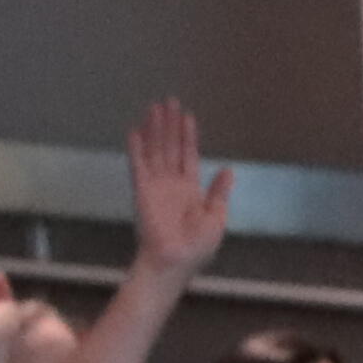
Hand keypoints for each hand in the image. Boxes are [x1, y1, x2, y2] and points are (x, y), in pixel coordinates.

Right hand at [126, 95, 233, 276]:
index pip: (188, 156)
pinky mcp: (143, 191)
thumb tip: (227, 169)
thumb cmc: (197, 246)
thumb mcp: (217, 217)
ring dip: (155, 129)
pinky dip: (137, 149)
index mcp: (190, 189)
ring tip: (153, 107)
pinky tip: (135, 132)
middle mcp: (171, 183)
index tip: (187, 116)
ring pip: (156, 151)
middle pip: (170, 148)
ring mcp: (156, 186)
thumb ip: (219, 193)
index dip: (188, 136)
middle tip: (167, 101)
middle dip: (169, 125)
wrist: (176, 261)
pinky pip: (139, 166)